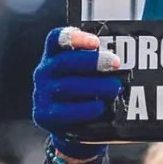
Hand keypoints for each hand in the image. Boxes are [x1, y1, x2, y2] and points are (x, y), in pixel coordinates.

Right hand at [32, 27, 121, 160]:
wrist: (69, 125)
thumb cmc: (82, 92)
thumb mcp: (85, 74)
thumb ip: (96, 64)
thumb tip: (120, 62)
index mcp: (53, 56)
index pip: (56, 39)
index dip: (75, 38)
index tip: (96, 42)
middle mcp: (44, 72)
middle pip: (64, 62)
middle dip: (92, 61)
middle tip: (115, 63)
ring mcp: (41, 94)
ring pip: (66, 86)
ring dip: (94, 86)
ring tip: (115, 87)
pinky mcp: (44, 116)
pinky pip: (65, 111)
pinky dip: (85, 109)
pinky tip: (101, 107)